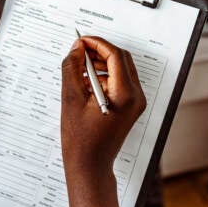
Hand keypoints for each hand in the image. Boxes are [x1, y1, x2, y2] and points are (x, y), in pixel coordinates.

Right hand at [60, 37, 146, 178]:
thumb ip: (72, 69)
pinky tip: (86, 81)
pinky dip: (104, 76)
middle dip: (99, 51)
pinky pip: (119, 81)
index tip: (81, 40)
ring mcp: (135, 102)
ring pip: (121, 69)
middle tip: (79, 51)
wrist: (90, 166)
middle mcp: (136, 97)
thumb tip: (76, 48)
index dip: (96, 44)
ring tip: (78, 68)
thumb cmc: (81, 140)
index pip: (115, 56)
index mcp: (125, 95)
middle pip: (121, 59)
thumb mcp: (71, 99)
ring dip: (101, 63)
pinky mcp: (130, 106)